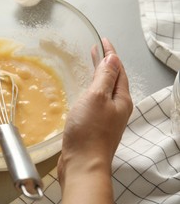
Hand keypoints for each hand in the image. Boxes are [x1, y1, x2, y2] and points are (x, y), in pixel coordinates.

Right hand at [56, 38, 132, 203]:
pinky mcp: (95, 126)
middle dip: (105, 63)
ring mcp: (106, 118)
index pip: (118, 69)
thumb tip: (112, 59)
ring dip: (99, 76)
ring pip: (104, 90)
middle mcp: (117, 108)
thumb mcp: (96, 98)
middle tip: (96, 49)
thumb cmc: (89, 130)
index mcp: (121, 99)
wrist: (82, 163)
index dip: (110, 53)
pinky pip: (96, 101)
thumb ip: (105, 78)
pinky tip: (84, 91)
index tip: (102, 40)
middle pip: (113, 79)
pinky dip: (91, 90)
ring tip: (90, 65)